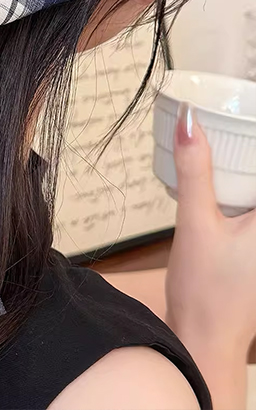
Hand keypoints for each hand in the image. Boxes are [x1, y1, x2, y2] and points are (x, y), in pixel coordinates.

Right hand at [165, 101, 255, 408]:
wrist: (205, 337)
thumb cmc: (206, 289)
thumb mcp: (195, 221)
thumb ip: (194, 170)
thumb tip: (190, 121)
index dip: (254, 131)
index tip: (247, 102)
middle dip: (248, 148)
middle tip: (238, 114)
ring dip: (246, 169)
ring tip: (234, 138)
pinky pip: (254, 205)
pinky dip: (246, 186)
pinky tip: (229, 178)